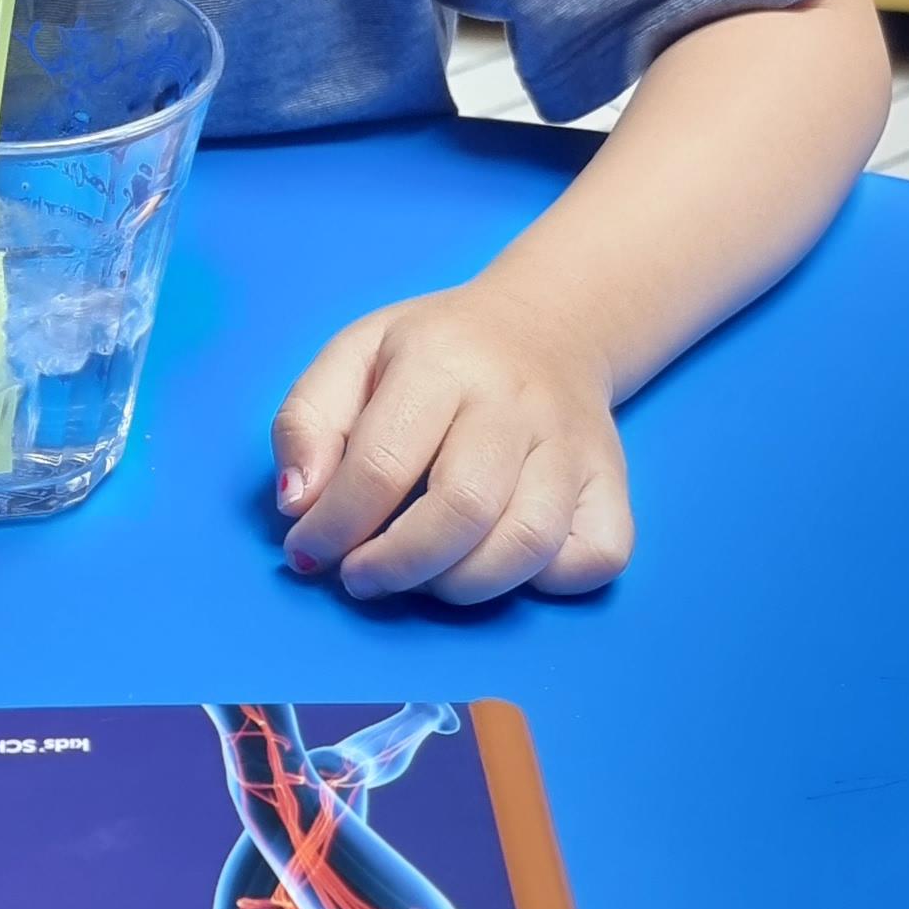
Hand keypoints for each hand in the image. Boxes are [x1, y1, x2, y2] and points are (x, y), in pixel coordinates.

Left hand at [272, 278, 631, 602]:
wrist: (548, 324)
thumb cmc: (434, 354)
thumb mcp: (352, 356)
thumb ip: (305, 423)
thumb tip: (296, 505)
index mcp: (440, 363)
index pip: (381, 464)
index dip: (334, 527)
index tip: (308, 552)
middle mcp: (515, 403)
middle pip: (462, 509)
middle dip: (397, 566)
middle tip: (362, 576)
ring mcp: (572, 445)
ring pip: (529, 543)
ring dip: (461, 585)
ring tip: (424, 577)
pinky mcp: (612, 482)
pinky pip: (596, 557)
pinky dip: (548, 582)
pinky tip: (502, 563)